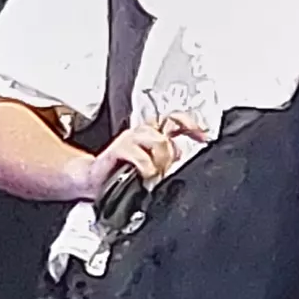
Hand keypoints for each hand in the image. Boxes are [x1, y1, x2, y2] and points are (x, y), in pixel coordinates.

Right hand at [76, 113, 202, 202]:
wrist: (95, 180)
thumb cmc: (122, 173)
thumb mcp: (151, 163)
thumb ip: (168, 156)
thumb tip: (184, 154)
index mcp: (151, 132)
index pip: (174, 119)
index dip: (190, 124)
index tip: (202, 135)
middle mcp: (141, 132)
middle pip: (168, 133)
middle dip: (171, 154)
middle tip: (164, 168)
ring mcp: (129, 138)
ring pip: (158, 141)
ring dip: (160, 161)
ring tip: (154, 172)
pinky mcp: (118, 149)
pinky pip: (141, 156)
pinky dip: (147, 168)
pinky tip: (144, 175)